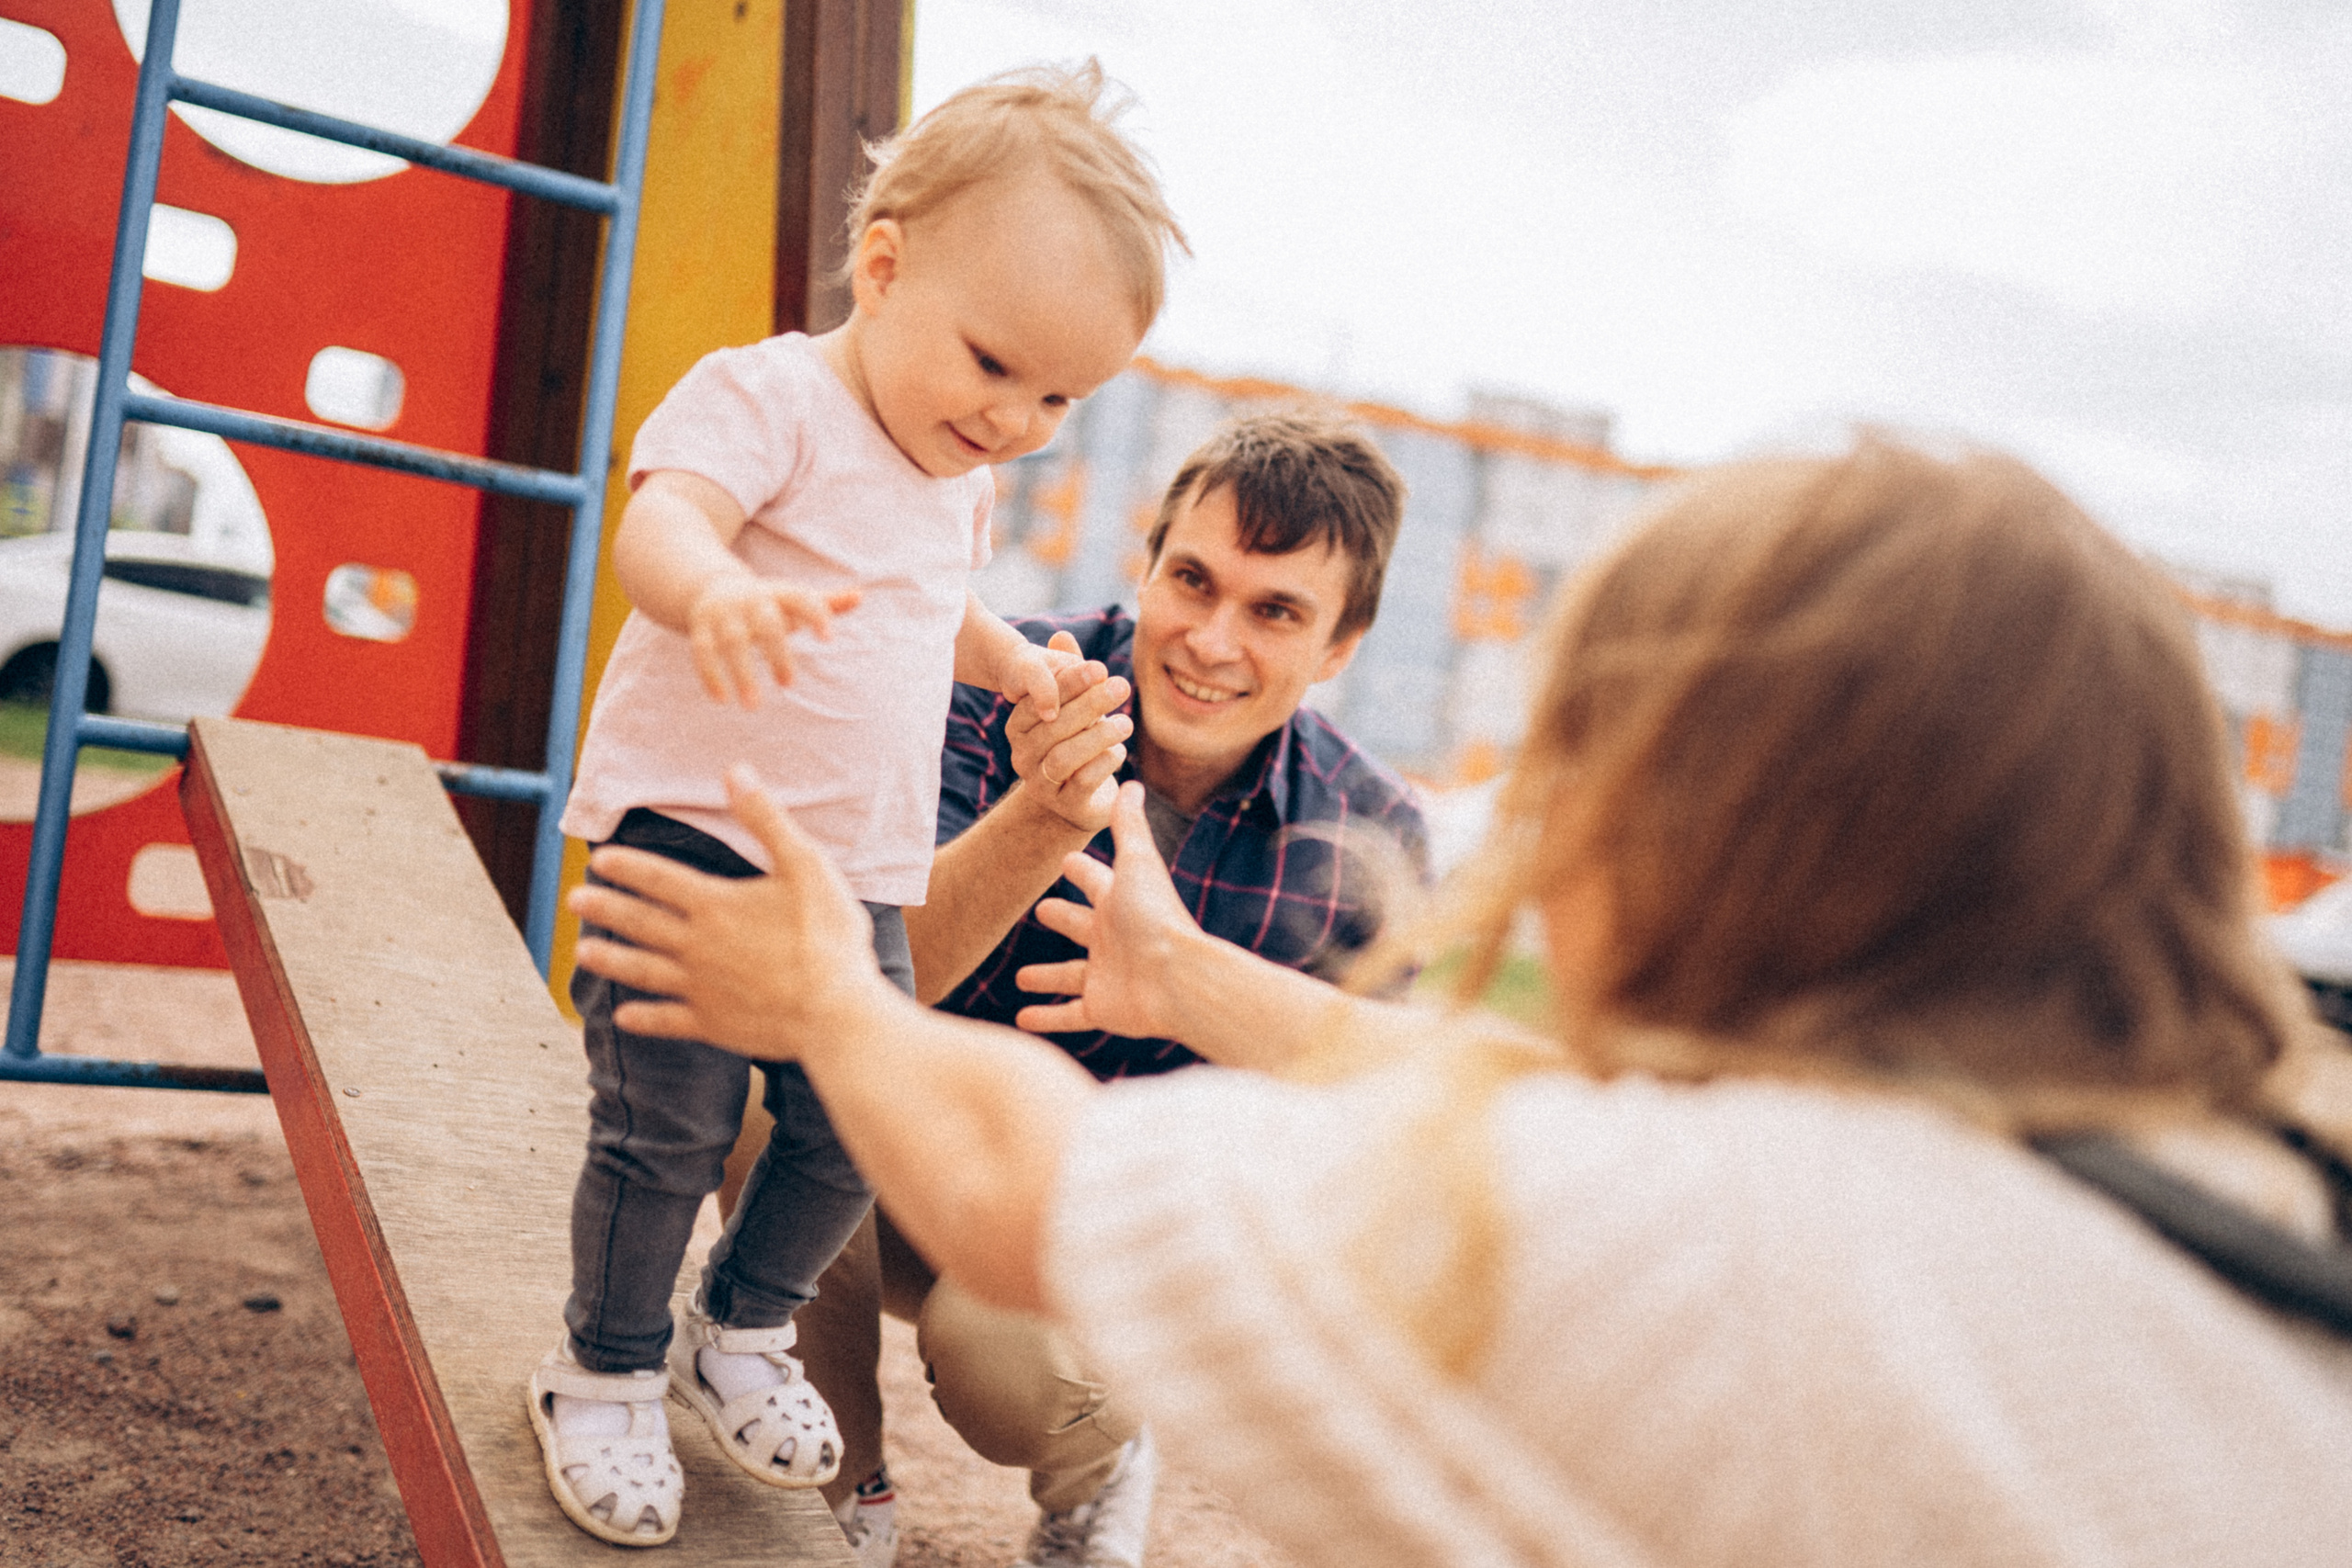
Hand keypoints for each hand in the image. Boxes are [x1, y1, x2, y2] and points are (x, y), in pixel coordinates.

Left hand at [568, 765, 899, 1056]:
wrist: (836, 1014)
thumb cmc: (829, 937)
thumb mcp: (805, 866)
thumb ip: (766, 820)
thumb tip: (735, 771)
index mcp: (716, 905)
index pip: (660, 879)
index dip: (628, 867)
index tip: (599, 859)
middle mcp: (698, 946)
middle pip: (641, 923)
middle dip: (606, 909)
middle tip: (574, 900)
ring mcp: (701, 988)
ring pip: (643, 971)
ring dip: (612, 960)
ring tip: (583, 953)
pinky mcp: (713, 1024)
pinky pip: (668, 1020)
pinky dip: (644, 1018)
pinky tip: (624, 1017)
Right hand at [686, 577, 860, 708]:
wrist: (712, 587)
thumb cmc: (766, 603)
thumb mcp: (793, 600)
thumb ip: (826, 604)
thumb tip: (860, 596)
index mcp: (779, 593)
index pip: (802, 600)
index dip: (816, 615)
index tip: (829, 640)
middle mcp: (751, 599)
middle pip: (766, 623)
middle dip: (777, 653)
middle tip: (788, 684)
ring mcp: (723, 613)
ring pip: (732, 642)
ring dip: (742, 673)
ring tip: (753, 706)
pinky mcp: (700, 627)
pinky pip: (702, 651)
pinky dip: (710, 675)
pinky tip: (722, 699)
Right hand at [1008, 631, 1132, 832]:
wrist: (1081, 797)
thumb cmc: (1077, 740)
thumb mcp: (1075, 704)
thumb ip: (1067, 671)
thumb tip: (1061, 635)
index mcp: (1019, 726)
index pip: (1039, 701)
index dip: (1069, 683)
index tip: (1100, 667)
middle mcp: (1022, 755)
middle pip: (1053, 727)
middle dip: (1090, 703)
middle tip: (1122, 686)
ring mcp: (1040, 783)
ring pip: (1065, 756)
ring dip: (1099, 736)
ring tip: (1125, 723)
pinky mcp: (1063, 804)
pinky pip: (1082, 782)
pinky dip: (1104, 763)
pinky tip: (1120, 751)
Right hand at [1014, 781, 1200, 1038]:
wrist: (1177, 977)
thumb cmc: (1155, 916)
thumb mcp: (1137, 862)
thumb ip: (1128, 825)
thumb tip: (1130, 781)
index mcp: (1119, 902)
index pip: (1095, 880)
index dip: (1081, 871)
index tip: (1066, 860)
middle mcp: (1113, 938)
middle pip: (1080, 925)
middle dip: (1062, 918)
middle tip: (1041, 911)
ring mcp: (1107, 975)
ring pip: (1070, 975)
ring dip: (1046, 977)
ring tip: (1022, 977)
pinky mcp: (1103, 1007)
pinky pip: (1070, 1015)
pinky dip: (1048, 1017)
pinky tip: (1022, 1018)